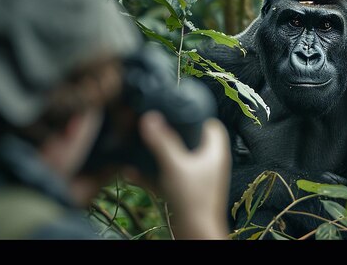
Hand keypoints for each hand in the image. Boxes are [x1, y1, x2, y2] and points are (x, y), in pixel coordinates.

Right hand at [136, 111, 230, 239]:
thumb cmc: (192, 199)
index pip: (213, 126)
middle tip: (157, 126)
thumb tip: (150, 118)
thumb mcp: (174, 165)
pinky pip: (168, 178)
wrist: (195, 233)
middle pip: (193, 141)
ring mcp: (198, 179)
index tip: (179, 111)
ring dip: (159, 154)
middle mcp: (209, 164)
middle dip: (174, 134)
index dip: (199, 116)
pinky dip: (152, 174)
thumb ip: (162, 142)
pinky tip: (132, 172)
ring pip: (178, 160)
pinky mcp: (186, 193)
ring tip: (141, 145)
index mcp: (215, 153)